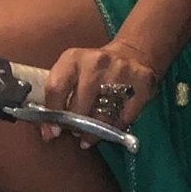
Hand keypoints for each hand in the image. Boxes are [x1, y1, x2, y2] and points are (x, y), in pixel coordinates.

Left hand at [41, 40, 158, 142]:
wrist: (132, 54)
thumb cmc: (94, 70)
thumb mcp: (72, 72)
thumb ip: (58, 96)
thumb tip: (48, 132)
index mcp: (74, 58)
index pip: (56, 87)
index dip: (52, 113)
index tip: (52, 132)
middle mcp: (97, 62)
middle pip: (80, 104)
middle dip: (76, 125)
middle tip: (76, 133)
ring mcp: (121, 71)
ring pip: (103, 114)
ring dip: (95, 132)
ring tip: (90, 137)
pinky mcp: (142, 83)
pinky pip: (125, 117)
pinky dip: (115, 128)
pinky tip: (110, 129)